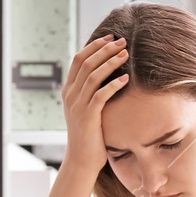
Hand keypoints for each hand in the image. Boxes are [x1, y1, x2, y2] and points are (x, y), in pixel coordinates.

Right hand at [61, 34, 130, 176]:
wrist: (82, 159)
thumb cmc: (89, 134)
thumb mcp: (86, 109)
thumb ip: (91, 92)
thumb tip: (106, 74)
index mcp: (68, 90)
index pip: (78, 59)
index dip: (94, 46)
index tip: (110, 37)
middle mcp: (70, 95)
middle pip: (86, 63)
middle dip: (105, 49)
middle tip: (123, 41)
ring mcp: (78, 106)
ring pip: (93, 76)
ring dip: (110, 62)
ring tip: (126, 54)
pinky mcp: (88, 117)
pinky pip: (101, 95)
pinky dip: (113, 84)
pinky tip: (126, 78)